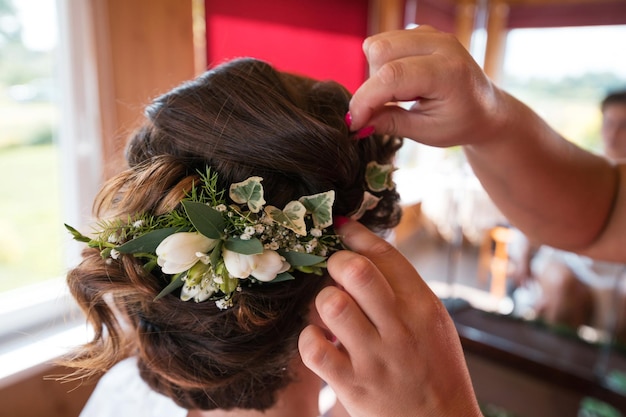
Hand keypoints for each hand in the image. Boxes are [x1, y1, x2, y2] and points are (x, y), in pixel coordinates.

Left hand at [298, 220, 481, 416]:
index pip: (384, 254)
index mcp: (422, 306)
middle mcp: (400, 328)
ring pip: (332, 304)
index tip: (341, 228)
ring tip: (330, 310)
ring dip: (323, 301)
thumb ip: (402, 288)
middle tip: (335, 272)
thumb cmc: (434, 368)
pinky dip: (309, 338)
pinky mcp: (352, 385)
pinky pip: (313, 348)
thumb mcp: (432, 321)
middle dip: (337, 262)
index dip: (356, 234)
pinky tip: (321, 340)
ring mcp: (375, 357)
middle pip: (356, 271)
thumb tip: (362, 250)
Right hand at [349, 25, 503, 147]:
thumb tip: (356, 121)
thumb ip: (390, 123)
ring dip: (376, 74)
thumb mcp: (426, 132)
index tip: (354, 123)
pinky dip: (382, 64)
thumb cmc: (460, 122)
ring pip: (378, 44)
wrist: (486, 108)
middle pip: (380, 52)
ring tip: (398, 95)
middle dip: (371, 85)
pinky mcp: (421, 32)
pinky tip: (401, 83)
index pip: (392, 76)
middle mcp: (440, 44)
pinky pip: (384, 42)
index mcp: (448, 72)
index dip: (365, 99)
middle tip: (384, 108)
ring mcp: (431, 34)